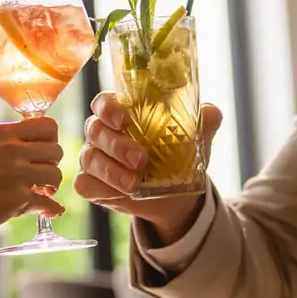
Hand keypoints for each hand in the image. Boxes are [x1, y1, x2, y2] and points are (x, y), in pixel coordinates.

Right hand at [0, 117, 63, 286]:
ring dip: (51, 185)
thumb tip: (35, 143)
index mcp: (3, 133)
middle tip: (40, 174)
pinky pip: (50, 203)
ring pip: (56, 175)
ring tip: (40, 191)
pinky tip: (48, 210)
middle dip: (51, 163)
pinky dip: (52, 209)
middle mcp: (12, 150)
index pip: (48, 125)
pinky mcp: (20, 200)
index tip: (43, 151)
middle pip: (56, 150)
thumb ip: (8, 142)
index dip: (50, 139)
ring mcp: (17, 175)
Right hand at [73, 92, 222, 242]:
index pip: (103, 102)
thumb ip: (203, 122)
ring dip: (111, 171)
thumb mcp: (195, 140)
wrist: (175, 195)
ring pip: (89, 159)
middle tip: (141, 160)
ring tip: (135, 184)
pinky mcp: (92, 184)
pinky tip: (119, 194)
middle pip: (95, 130)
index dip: (108, 108)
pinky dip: (100, 188)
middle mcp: (101, 133)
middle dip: (116, 145)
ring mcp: (93, 159)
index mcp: (121, 113)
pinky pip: (84, 184)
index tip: (124, 120)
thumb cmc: (178, 157)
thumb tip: (212, 112)